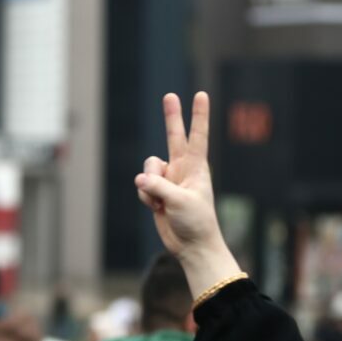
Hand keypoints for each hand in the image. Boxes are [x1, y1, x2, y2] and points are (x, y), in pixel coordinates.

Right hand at [134, 92, 241, 293]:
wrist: (191, 246)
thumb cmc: (196, 221)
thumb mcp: (180, 201)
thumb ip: (159, 186)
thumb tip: (140, 179)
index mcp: (196, 167)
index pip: (198, 136)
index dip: (198, 115)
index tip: (201, 94)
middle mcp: (182, 169)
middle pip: (174, 136)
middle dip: (171, 116)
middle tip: (170, 95)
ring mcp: (168, 180)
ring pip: (148, 168)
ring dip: (149, 184)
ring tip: (161, 202)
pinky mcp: (156, 192)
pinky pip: (142, 186)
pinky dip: (145, 197)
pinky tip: (157, 208)